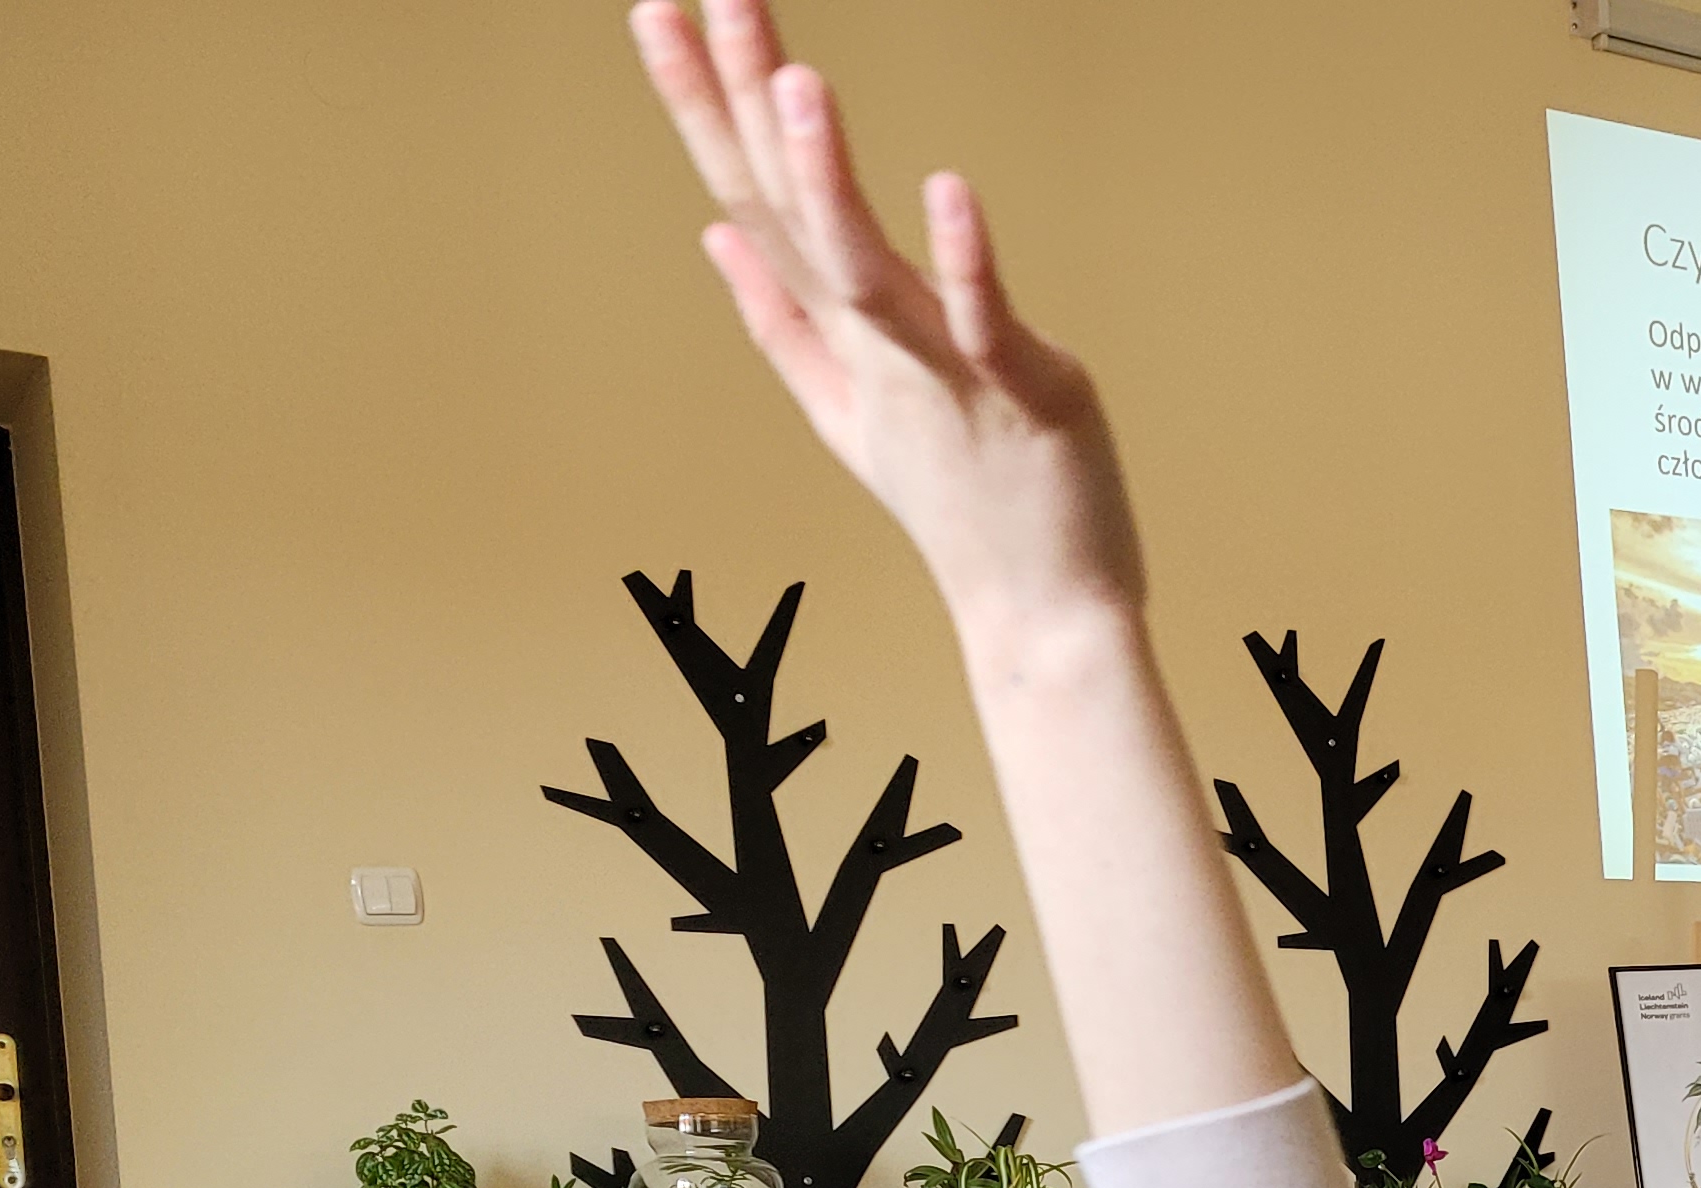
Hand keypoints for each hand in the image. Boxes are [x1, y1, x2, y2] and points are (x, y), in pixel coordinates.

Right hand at [629, 0, 1143, 625]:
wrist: (1041, 614)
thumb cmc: (956, 503)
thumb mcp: (849, 407)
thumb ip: (780, 317)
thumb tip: (714, 234)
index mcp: (836, 332)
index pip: (753, 197)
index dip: (704, 106)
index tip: (659, 11)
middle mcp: (873, 344)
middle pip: (791, 212)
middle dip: (744, 104)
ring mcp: (941, 372)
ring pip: (863, 268)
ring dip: (826, 177)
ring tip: (797, 79)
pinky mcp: (1027, 395)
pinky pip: (984, 322)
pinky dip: (963, 261)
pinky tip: (946, 188)